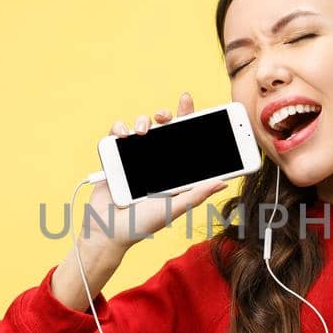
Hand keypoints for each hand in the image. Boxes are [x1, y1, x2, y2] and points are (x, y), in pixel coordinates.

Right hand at [83, 91, 228, 249]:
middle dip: (166, 115)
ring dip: (143, 121)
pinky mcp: (115, 155)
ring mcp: (134, 155)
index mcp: (173, 168)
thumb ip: (197, 193)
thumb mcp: (174, 208)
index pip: (185, 138)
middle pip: (164, 127)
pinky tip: (124, 135)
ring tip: (142, 131)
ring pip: (141, 125)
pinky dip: (120, 128)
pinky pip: (117, 133)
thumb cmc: (144, 223)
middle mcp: (156, 158)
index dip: (189, 118)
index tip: (190, 102)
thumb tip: (223, 182)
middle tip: (166, 116)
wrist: (109, 230)